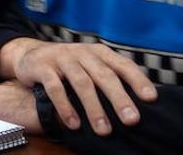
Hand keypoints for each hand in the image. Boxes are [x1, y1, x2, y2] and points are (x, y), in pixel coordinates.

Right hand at [0, 37, 156, 135]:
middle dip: (119, 98)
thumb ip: (111, 77)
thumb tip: (140, 100)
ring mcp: (62, 58)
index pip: (122, 64)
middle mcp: (82, 53)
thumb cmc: (69, 65)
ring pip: (81, 82)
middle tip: (131, 120)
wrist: (31, 55)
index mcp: (99, 52)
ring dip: (94, 107)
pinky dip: (65, 106)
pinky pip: (55, 87)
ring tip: (104, 130)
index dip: (138, 80)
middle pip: (104, 75)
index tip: (151, 98)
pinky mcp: (43, 67)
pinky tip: (74, 123)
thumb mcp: (91, 65)